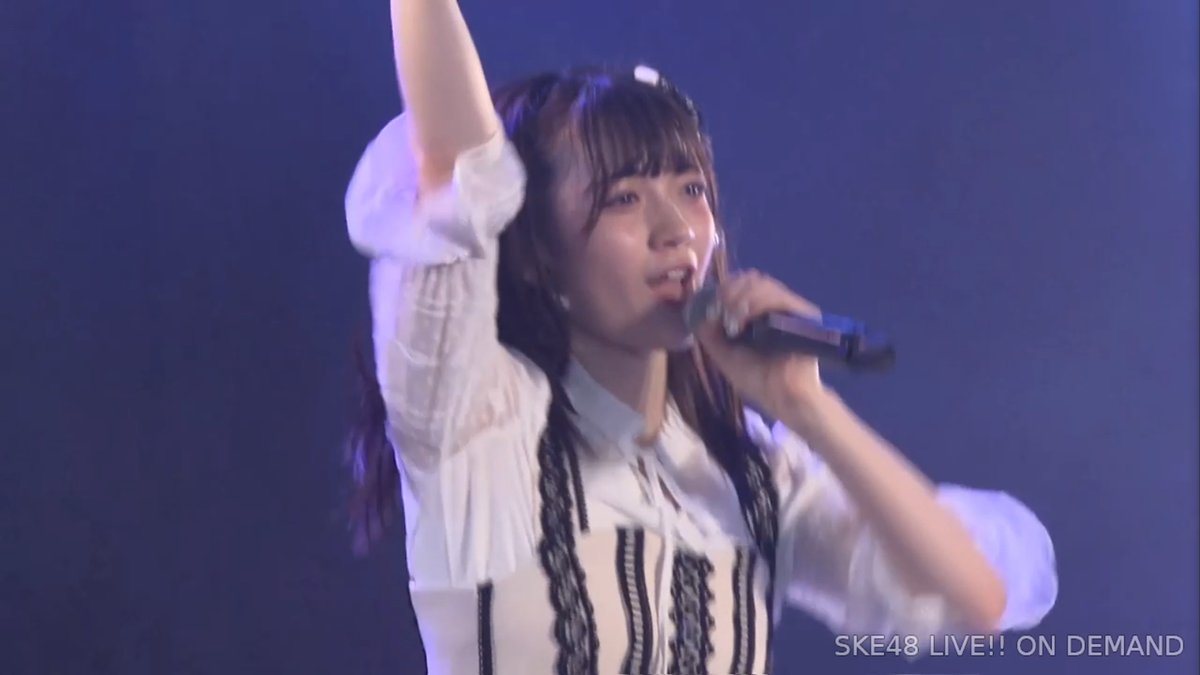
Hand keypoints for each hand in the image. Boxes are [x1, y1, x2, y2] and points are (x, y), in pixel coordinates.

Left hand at [693, 270, 826, 422]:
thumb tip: (697, 311)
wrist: (782, 398)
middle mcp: (777, 307)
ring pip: (763, 284)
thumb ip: (710, 333)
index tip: (709, 305)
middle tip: (718, 309)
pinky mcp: (804, 315)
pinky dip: (756, 303)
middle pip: (752, 278)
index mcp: (760, 313)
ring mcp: (792, 309)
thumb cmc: (757, 380)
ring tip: (731, 320)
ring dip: (740, 297)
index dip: (723, 288)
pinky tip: (742, 319)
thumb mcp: (724, 354)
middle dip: (729, 290)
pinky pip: (779, 297)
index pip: (743, 284)